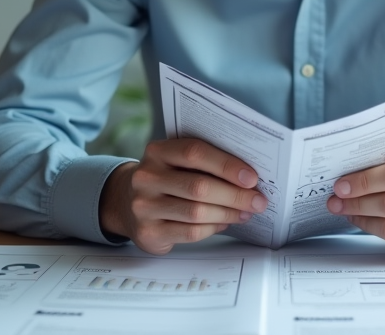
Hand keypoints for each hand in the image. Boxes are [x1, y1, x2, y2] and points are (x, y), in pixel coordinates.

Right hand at [99, 138, 267, 254]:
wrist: (126, 202)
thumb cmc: (165, 178)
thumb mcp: (175, 161)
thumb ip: (204, 162)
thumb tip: (247, 176)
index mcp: (157, 151)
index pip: (195, 153)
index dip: (226, 165)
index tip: (252, 177)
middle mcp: (146, 177)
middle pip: (199, 187)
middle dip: (235, 195)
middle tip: (258, 201)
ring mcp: (144, 207)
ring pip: (197, 213)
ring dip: (228, 213)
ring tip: (246, 212)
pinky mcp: (148, 233)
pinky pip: (190, 232)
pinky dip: (214, 228)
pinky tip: (225, 222)